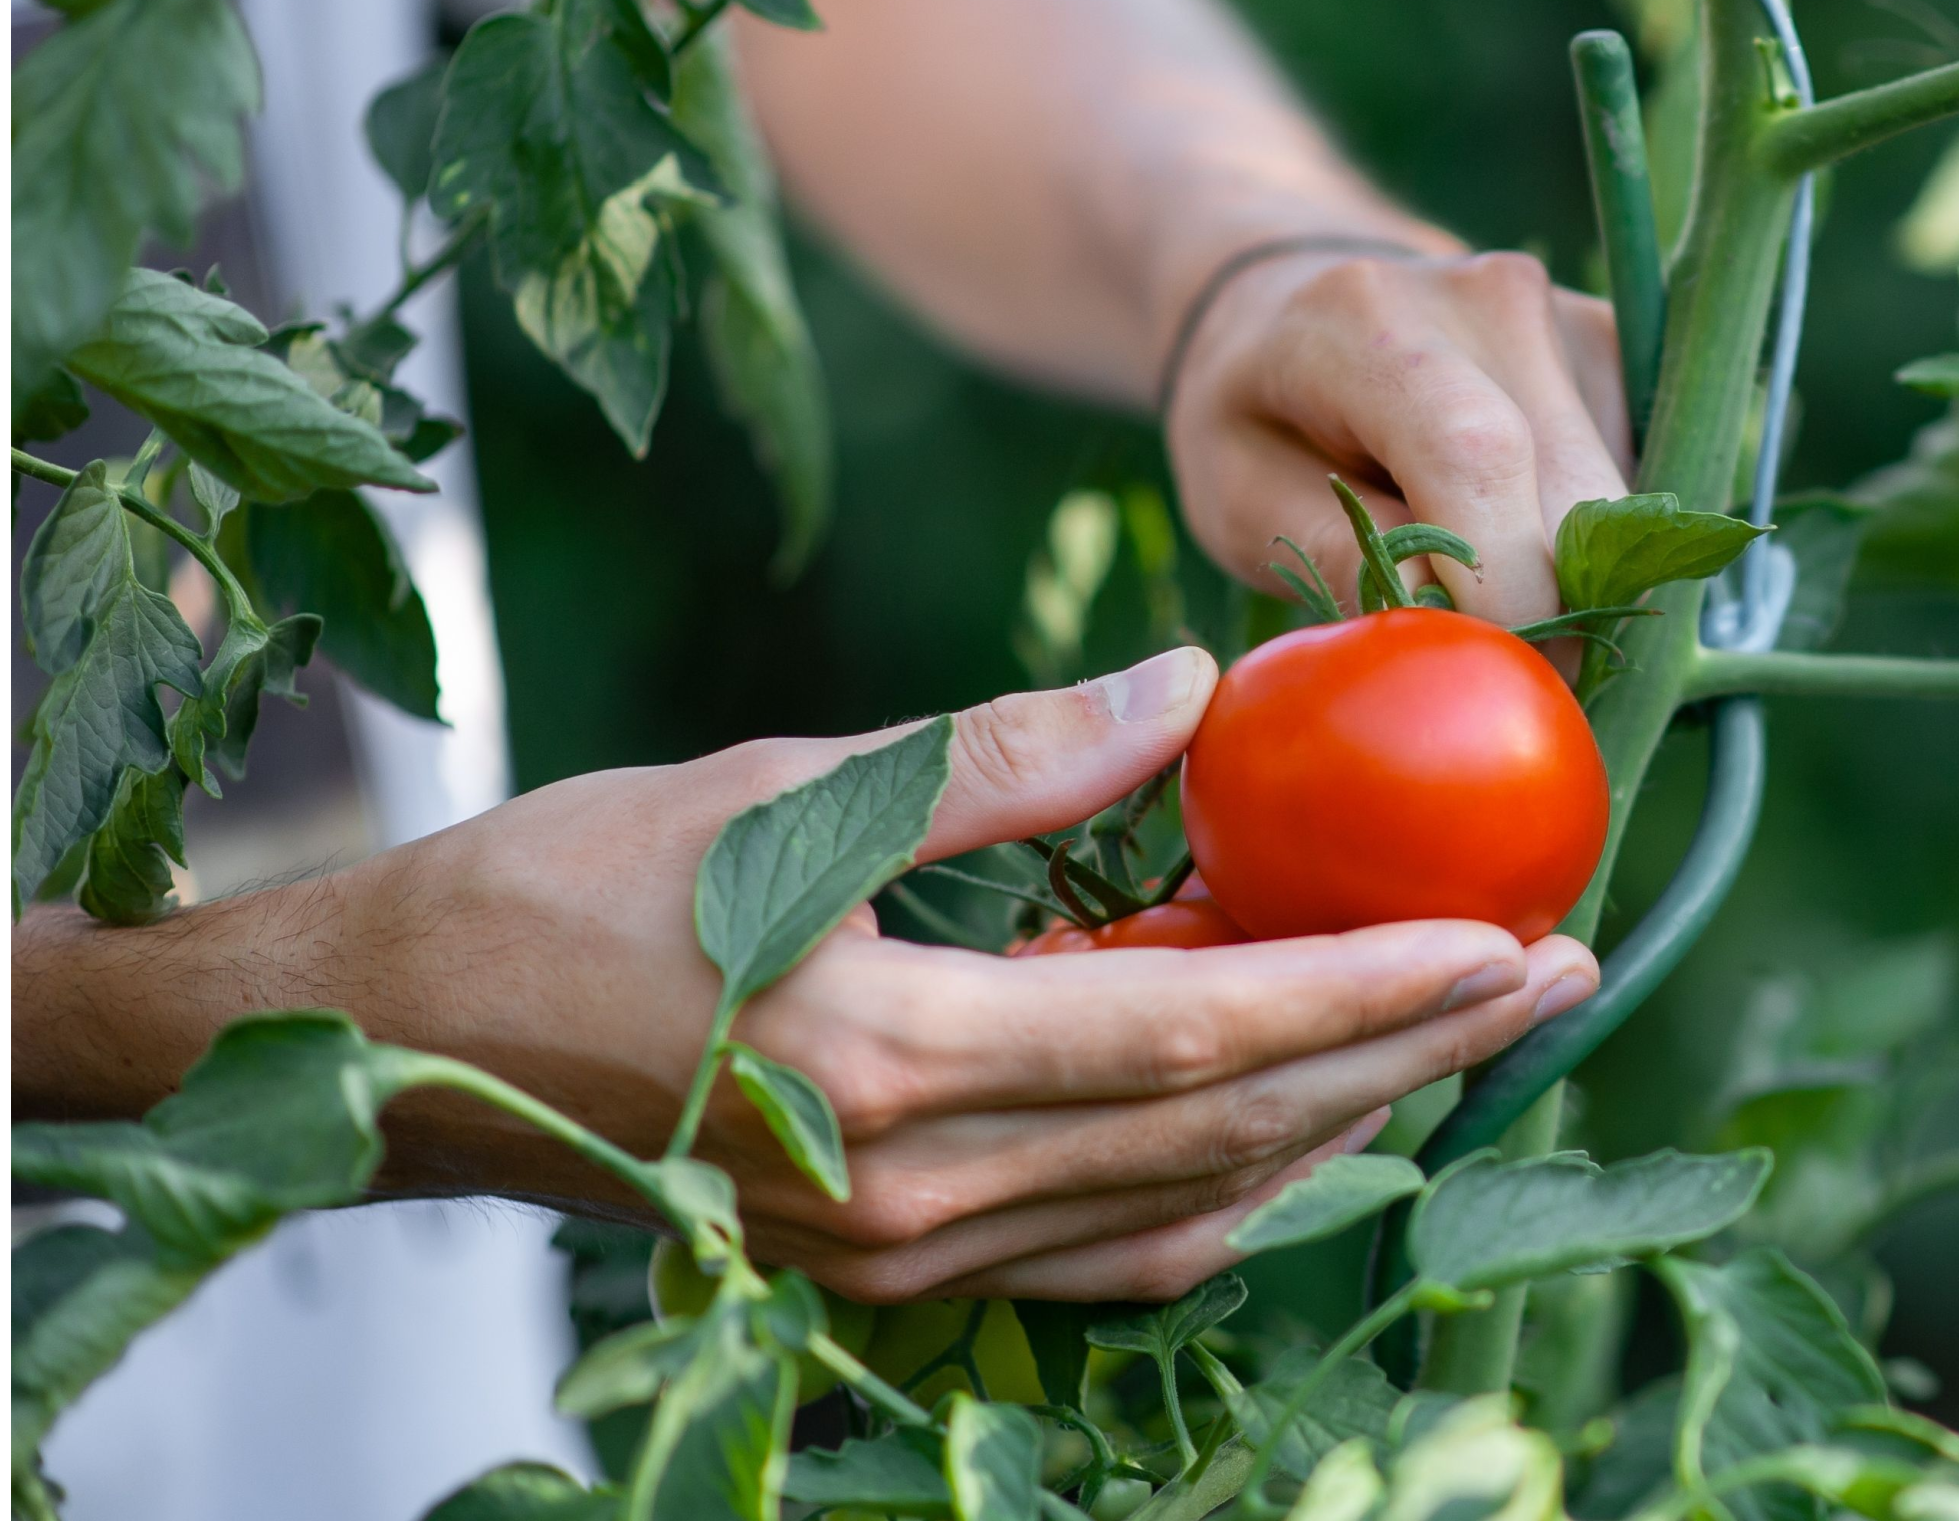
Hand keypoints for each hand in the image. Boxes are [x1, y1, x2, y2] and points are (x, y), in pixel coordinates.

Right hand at [13, 649, 1595, 1301]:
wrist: (402, 1046)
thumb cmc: (570, 888)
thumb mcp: (788, 785)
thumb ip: (1010, 753)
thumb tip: (1195, 689)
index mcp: (896, 1058)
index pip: (1202, 1027)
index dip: (1373, 986)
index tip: (1513, 936)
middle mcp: (921, 1192)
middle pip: (1234, 1130)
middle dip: (1415, 1057)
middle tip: (1557, 975)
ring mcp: (908, 1257)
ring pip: (1192, 1199)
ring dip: (1342, 1118)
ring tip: (1456, 1028)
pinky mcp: (893, 1268)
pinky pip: (1114, 1239)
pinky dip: (1226, 1168)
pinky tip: (1292, 1100)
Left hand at [1164, 250, 1632, 625]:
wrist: (1295, 304)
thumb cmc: (1256, 418)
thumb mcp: (1238, 501)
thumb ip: (1336, 557)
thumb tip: (1452, 621)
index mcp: (1368, 322)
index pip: (1478, 457)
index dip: (1505, 587)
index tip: (1494, 675)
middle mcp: (1489, 298)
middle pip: (1576, 493)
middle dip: (1555, 611)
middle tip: (1493, 670)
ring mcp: (1566, 313)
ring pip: (1623, 499)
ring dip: (1574, 575)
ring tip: (1479, 581)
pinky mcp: (1618, 343)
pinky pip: (1638, 479)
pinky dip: (1592, 538)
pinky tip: (1516, 533)